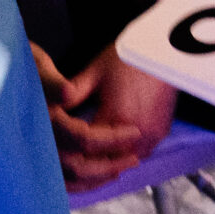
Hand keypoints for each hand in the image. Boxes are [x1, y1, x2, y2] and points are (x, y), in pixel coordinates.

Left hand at [36, 43, 177, 189]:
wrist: (163, 51)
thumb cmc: (129, 57)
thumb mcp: (95, 71)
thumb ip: (73, 93)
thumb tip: (51, 108)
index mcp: (114, 117)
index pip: (89, 149)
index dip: (74, 150)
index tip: (65, 149)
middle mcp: (136, 132)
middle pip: (109, 161)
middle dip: (92, 162)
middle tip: (76, 162)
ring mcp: (151, 134)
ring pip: (127, 160)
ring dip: (113, 160)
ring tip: (96, 157)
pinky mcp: (162, 131)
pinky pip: (143, 152)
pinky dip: (129, 152)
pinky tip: (118, 146)